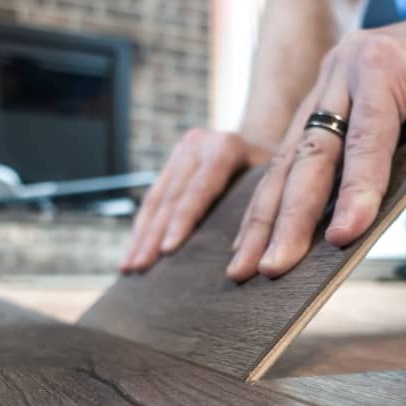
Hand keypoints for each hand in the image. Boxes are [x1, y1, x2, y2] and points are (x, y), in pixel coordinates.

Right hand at [121, 129, 272, 272]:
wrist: (262, 137)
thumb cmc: (275, 171)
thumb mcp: (276, 181)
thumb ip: (260, 208)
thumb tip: (254, 256)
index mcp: (224, 147)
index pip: (199, 190)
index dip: (182, 221)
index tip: (168, 250)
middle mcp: (197, 144)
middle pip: (171, 197)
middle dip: (152, 236)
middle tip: (140, 268)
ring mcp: (181, 151)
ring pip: (155, 199)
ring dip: (140, 236)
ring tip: (129, 267)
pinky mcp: (171, 162)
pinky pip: (153, 198)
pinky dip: (141, 228)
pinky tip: (132, 252)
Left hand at [225, 4, 405, 282]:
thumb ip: (375, 182)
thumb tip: (339, 236)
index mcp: (331, 99)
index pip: (290, 164)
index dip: (265, 214)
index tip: (244, 260)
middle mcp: (333, 78)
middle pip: (294, 163)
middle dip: (268, 224)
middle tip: (249, 273)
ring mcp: (355, 65)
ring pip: (321, 152)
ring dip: (300, 215)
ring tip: (282, 263)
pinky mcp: (386, 63)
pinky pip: (368, 138)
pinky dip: (360, 188)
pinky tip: (348, 229)